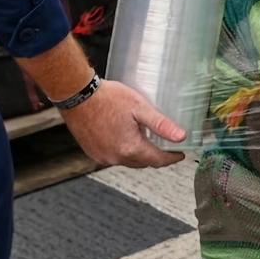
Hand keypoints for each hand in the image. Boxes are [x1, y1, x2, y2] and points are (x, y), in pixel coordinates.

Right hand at [59, 78, 185, 167]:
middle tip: (165, 146)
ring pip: (128, 161)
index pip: (157, 160)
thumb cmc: (107, 98)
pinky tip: (125, 139)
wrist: (77, 95)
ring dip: (139, 154)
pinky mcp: (92, 152)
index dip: (171, 158)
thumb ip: (161, 124)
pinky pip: (113, 157)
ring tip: (146, 140)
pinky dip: (123, 152)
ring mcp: (102, 156)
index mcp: (130, 148)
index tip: (179, 154)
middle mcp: (115, 157)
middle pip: (143, 162)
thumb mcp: (139, 108)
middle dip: (156, 156)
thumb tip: (181, 137)